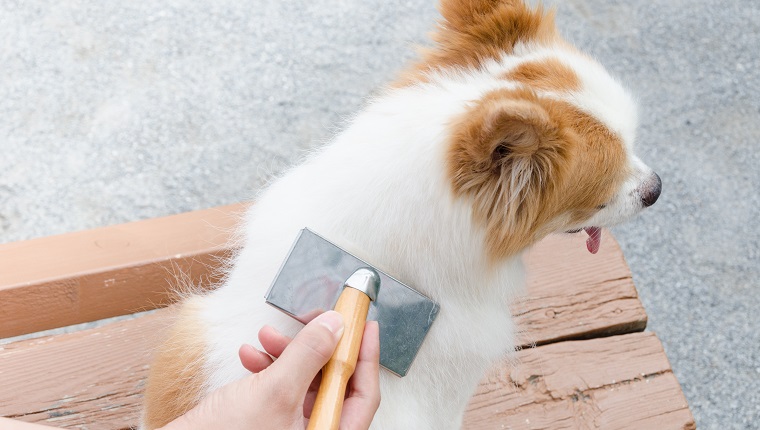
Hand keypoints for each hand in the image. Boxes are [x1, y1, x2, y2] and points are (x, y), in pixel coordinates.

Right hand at [161, 311, 380, 429]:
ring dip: (287, 354)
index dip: (366, 356)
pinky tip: (251, 355)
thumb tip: (336, 327)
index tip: (364, 325)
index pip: (364, 395)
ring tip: (267, 337)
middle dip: (317, 348)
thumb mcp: (275, 391)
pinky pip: (281, 390)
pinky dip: (268, 369)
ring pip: (304, 383)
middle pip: (333, 384)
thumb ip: (309, 355)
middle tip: (311, 320)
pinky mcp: (270, 423)